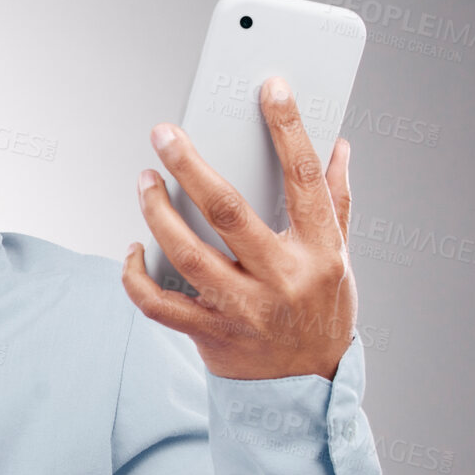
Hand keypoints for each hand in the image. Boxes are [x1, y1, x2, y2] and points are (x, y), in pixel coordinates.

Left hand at [121, 76, 357, 381]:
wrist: (306, 387)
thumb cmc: (322, 310)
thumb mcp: (340, 257)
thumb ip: (335, 202)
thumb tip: (339, 146)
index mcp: (320, 252)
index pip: (304, 179)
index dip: (288, 129)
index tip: (269, 86)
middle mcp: (282, 279)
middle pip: (227, 211)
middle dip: (190, 165)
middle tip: (164, 132)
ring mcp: (243, 310)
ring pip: (187, 253)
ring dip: (156, 213)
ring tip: (144, 180)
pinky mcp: (209, 335)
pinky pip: (158, 304)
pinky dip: (136, 276)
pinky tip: (134, 247)